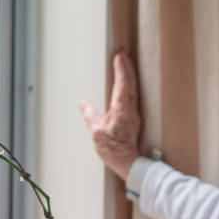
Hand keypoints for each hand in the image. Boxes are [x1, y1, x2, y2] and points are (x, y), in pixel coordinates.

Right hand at [79, 53, 140, 179]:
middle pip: (131, 83)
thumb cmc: (114, 150)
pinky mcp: (133, 119)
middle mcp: (130, 110)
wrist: (129, 163)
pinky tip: (127, 86)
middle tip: (124, 54)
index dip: (121, 69)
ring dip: (130, 76)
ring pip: (134, 89)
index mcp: (121, 110)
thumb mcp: (97, 133)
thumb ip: (90, 116)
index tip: (119, 57)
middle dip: (127, 67)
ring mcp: (133, 114)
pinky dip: (130, 86)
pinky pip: (133, 97)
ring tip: (126, 65)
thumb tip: (84, 105)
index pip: (122, 84)